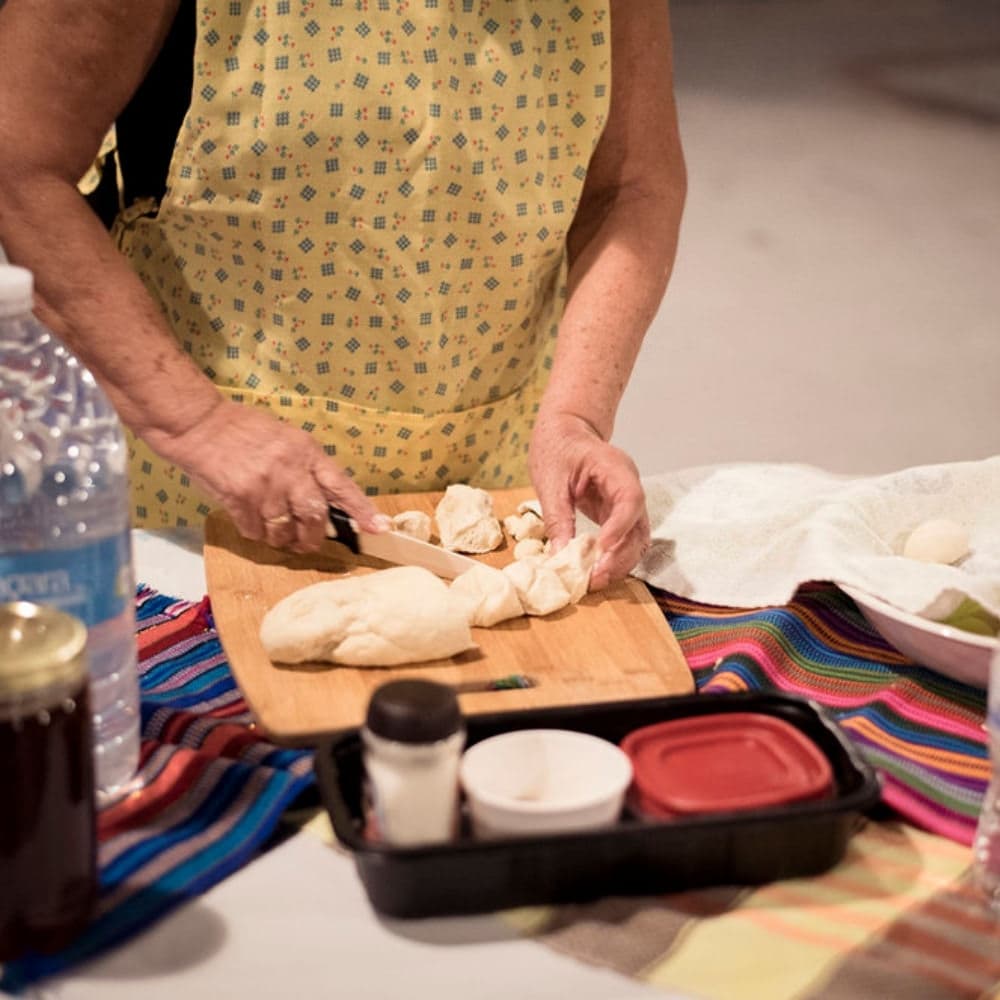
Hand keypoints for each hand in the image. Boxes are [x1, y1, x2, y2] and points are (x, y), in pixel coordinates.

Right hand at [151, 399, 387, 551]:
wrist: (201, 424)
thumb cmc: (246, 432)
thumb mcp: (288, 440)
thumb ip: (308, 469)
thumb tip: (329, 503)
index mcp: (307, 452)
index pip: (341, 485)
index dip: (361, 510)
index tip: (379, 528)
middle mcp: (290, 469)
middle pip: (315, 516)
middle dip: (313, 536)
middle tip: (307, 542)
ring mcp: (264, 486)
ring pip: (285, 531)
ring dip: (282, 539)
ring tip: (276, 532)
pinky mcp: (239, 499)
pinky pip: (256, 532)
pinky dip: (256, 533)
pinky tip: (250, 518)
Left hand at [529, 412, 649, 590]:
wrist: (565, 433)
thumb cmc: (557, 447)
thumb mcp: (550, 481)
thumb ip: (557, 517)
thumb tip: (560, 556)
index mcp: (615, 467)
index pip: (630, 499)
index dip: (619, 527)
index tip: (600, 548)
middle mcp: (629, 485)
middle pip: (638, 526)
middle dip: (619, 556)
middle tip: (594, 578)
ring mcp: (628, 501)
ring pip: (637, 539)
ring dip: (619, 563)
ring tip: (594, 581)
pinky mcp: (619, 514)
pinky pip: (625, 540)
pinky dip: (614, 558)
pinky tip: (597, 571)